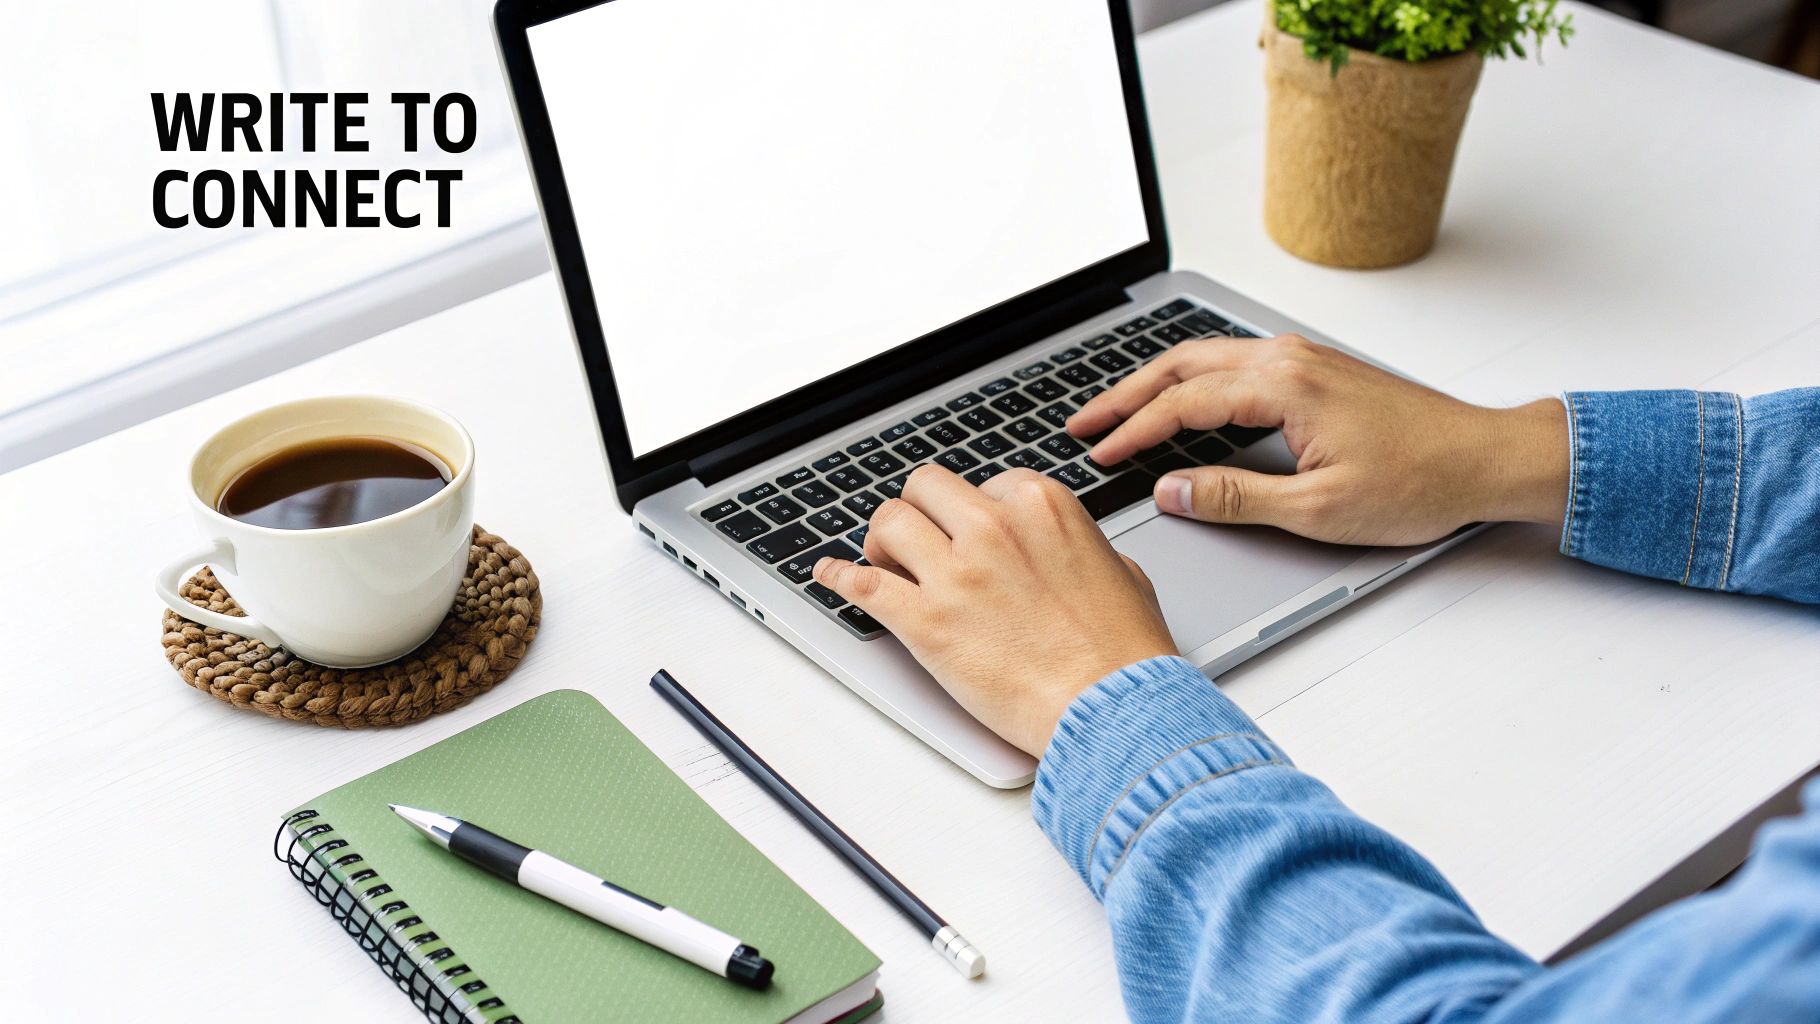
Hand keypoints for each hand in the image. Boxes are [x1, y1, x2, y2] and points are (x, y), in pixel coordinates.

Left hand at [812, 466, 1177, 756]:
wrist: (1114, 709)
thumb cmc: (1123, 652)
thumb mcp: (1121, 573)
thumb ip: (1083, 548)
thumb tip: (1070, 553)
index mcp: (1040, 506)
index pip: (982, 483)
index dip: (970, 513)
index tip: (965, 536)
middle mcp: (994, 527)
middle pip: (923, 489)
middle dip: (919, 513)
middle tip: (917, 543)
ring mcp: (956, 572)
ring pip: (887, 523)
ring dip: (881, 543)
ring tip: (885, 564)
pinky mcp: (926, 621)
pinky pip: (861, 583)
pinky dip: (838, 577)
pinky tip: (829, 574)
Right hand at [1069, 334, 1568, 545]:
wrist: (1485, 458)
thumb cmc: (1421, 481)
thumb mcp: (1318, 509)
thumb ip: (1236, 497)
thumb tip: (1173, 492)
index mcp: (1283, 387)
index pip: (1181, 404)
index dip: (1132, 432)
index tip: (1098, 454)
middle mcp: (1288, 359)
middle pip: (1181, 364)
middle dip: (1124, 394)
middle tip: (1082, 422)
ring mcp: (1302, 358)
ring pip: (1205, 357)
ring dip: (1155, 382)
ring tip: (1116, 410)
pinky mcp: (1314, 368)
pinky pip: (1232, 362)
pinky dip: (1191, 378)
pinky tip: (1180, 399)